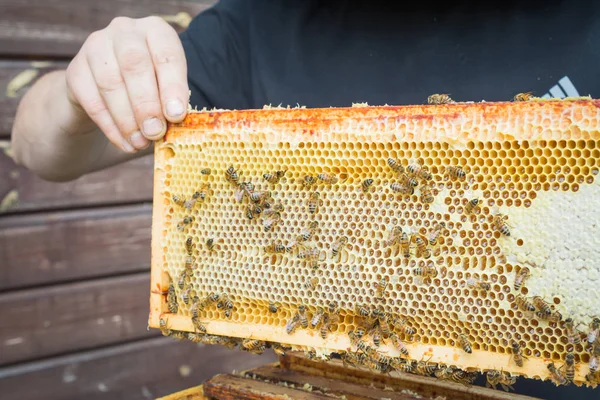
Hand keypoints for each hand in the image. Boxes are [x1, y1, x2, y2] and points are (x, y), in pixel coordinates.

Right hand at [65, 16, 187, 152]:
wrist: (105, 90)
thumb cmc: (149, 89)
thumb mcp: (165, 90)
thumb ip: (171, 103)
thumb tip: (175, 124)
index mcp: (155, 31)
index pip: (166, 54)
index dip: (172, 86)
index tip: (176, 115)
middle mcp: (124, 31)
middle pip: (134, 64)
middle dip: (146, 103)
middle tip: (155, 132)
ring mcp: (96, 47)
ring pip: (110, 83)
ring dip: (128, 119)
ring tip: (140, 143)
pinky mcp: (75, 70)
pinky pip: (92, 101)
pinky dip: (111, 127)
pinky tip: (125, 143)